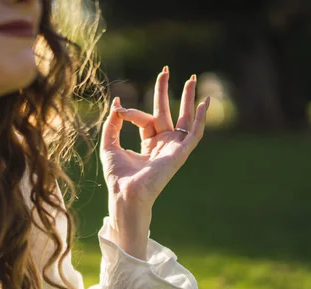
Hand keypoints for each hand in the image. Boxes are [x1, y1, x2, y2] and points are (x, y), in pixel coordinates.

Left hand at [101, 66, 208, 211]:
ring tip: (192, 78)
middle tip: (165, 71)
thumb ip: (113, 123)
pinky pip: (194, 134)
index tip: (119, 109)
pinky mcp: (180, 153)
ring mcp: (173, 148)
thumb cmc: (117, 175)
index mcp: (149, 143)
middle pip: (167, 112)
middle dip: (166, 92)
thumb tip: (116, 103)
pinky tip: (204, 103)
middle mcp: (163, 144)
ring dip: (188, 98)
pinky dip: (201, 119)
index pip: (145, 119)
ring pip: (184, 119)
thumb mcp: (109, 144)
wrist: (124, 192)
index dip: (131, 112)